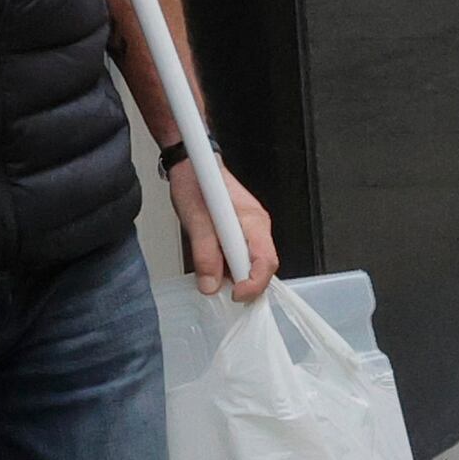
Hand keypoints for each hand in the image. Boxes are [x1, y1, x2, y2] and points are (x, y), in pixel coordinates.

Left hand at [167, 157, 275, 299]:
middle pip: (262, 267)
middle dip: (242, 282)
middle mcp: (258, 226)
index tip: (235, 294)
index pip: (266, 261)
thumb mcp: (195, 219)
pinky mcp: (242, 233)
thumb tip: (210, 285)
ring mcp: (251, 230)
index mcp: (254, 220)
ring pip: (250, 264)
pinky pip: (241, 257)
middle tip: (218, 287)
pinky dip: (227, 265)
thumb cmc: (197, 182)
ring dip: (232, 274)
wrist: (192, 165)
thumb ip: (204, 254)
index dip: (253, 283)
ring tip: (210, 269)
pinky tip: (211, 260)